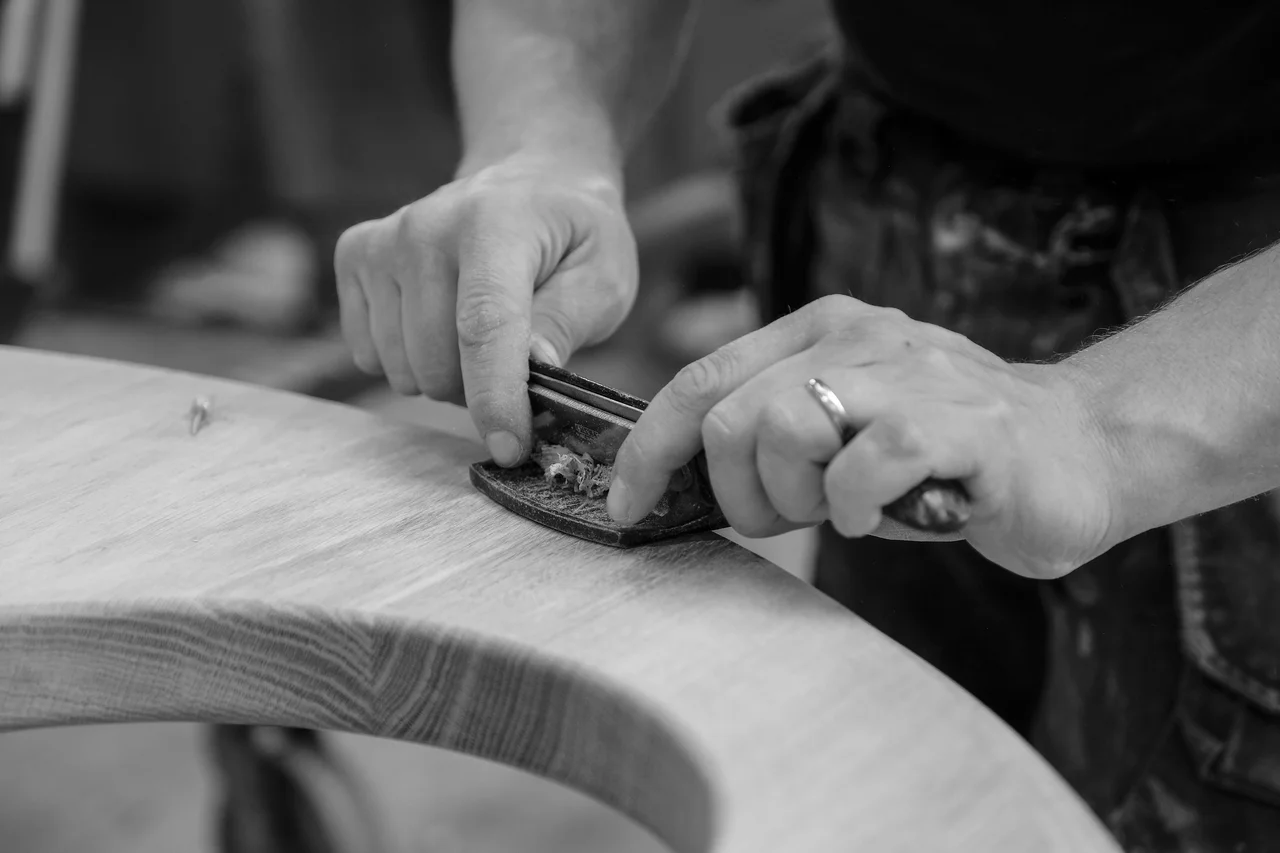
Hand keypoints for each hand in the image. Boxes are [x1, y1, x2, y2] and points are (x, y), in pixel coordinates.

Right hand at [334, 156, 638, 464]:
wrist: (531, 180)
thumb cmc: (573, 237)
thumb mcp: (603, 276)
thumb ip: (567, 322)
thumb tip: (532, 372)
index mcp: (495, 222)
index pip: (482, 325)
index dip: (495, 397)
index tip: (510, 449)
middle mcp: (426, 226)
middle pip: (438, 362)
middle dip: (480, 390)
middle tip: (517, 363)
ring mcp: (384, 241)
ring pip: (402, 369)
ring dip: (446, 378)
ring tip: (482, 339)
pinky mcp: (355, 256)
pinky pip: (368, 355)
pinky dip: (408, 361)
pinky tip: (441, 326)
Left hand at [607, 295, 1118, 577]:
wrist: (1079, 450)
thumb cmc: (941, 454)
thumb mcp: (840, 431)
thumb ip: (770, 435)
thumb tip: (680, 479)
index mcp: (819, 330)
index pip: (700, 381)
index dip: (649, 449)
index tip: (629, 505)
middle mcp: (859, 335)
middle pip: (732, 419)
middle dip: (738, 494)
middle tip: (789, 518)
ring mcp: (913, 373)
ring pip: (785, 428)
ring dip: (796, 500)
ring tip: (845, 511)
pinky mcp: (963, 424)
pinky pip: (866, 466)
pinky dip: (859, 508)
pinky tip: (886, 514)